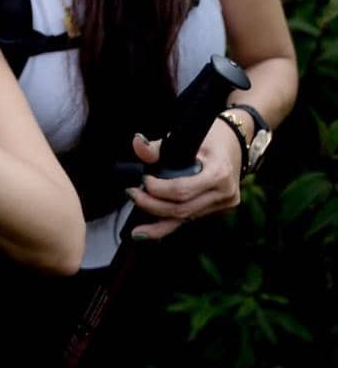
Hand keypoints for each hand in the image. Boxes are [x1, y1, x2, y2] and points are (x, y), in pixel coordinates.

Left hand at [126, 122, 242, 239]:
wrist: (235, 141)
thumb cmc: (209, 136)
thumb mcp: (186, 135)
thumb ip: (159, 146)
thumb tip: (138, 144)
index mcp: (219, 173)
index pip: (183, 190)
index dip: (159, 189)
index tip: (143, 180)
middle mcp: (225, 193)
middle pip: (183, 209)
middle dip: (153, 206)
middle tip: (132, 195)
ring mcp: (224, 204)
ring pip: (186, 218)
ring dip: (158, 221)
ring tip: (136, 227)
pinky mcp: (219, 210)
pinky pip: (191, 218)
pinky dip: (169, 224)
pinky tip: (150, 232)